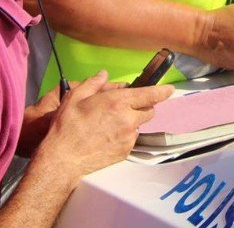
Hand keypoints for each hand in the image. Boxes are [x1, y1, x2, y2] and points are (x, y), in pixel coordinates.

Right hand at [35, 71, 172, 180]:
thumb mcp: (76, 97)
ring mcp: (129, 137)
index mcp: (119, 102)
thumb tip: (103, 74)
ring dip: (132, 122)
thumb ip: (93, 83)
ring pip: (139, 125)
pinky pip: (131, 139)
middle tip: (124, 108)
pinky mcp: (126, 151)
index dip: (162, 91)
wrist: (63, 159)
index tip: (170, 89)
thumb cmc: (67, 127)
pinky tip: (108, 137)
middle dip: (141, 107)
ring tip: (111, 125)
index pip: (151, 94)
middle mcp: (128, 119)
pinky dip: (125, 136)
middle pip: (148, 110)